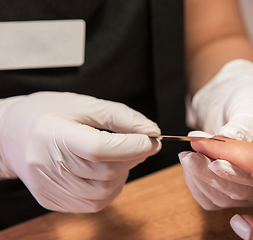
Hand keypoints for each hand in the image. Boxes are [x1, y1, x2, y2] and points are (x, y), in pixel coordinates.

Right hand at [0, 92, 160, 212]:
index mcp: (51, 133)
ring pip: (103, 192)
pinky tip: (106, 171)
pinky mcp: (51, 199)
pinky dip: (110, 188)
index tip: (152, 139)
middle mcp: (46, 165)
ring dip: (124, 174)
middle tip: (140, 144)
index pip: (99, 148)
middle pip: (105, 172)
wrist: (9, 133)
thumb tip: (152, 132)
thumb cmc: (47, 113)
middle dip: (133, 158)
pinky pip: (92, 203)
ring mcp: (47, 186)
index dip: (132, 146)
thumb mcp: (84, 104)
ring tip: (121, 156)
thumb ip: (121, 117)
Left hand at [181, 59, 252, 209]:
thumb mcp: (249, 111)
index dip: (234, 173)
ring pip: (221, 197)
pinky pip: (209, 198)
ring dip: (199, 178)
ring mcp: (242, 186)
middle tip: (190, 157)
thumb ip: (242, 128)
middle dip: (210, 175)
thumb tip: (228, 138)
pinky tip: (189, 165)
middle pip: (238, 191)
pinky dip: (195, 183)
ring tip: (187, 157)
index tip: (214, 162)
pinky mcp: (223, 188)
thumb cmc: (248, 103)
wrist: (232, 98)